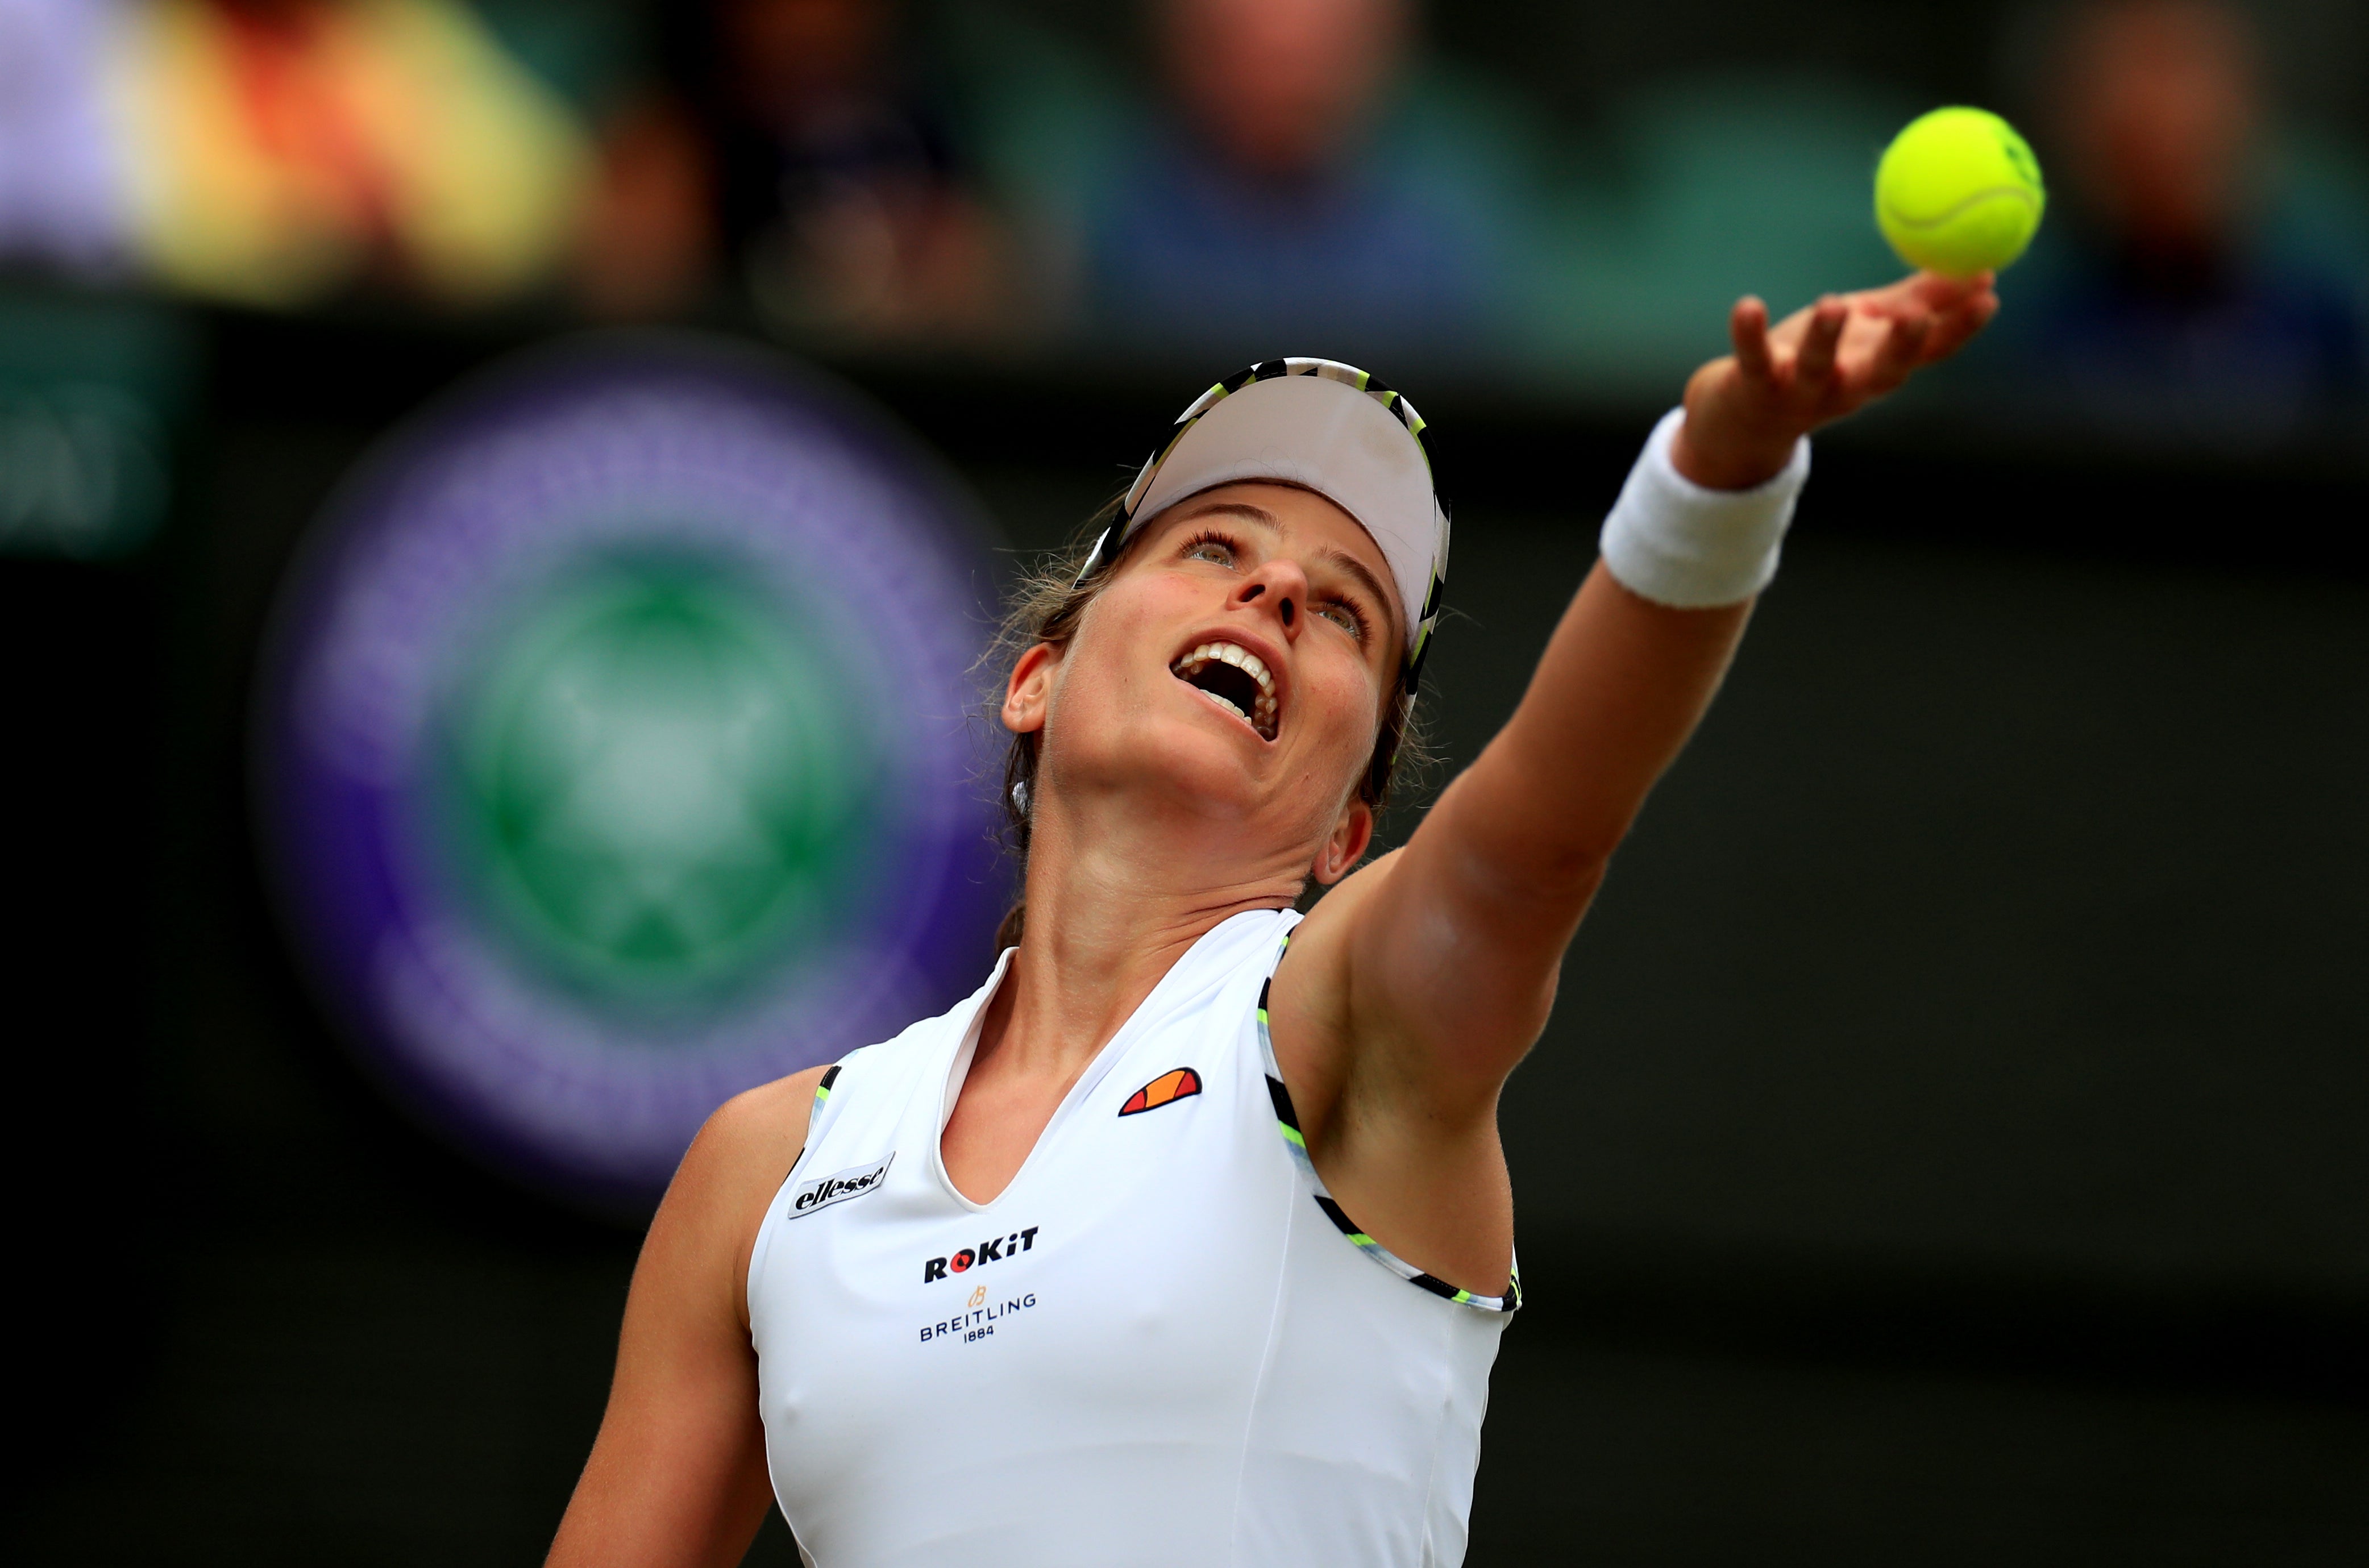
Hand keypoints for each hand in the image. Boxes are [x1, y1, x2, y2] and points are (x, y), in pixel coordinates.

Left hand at [1670, 271, 1998, 489]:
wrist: (1745, 417)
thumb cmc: (1818, 360)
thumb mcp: (1870, 328)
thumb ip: (1918, 301)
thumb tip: (1982, 271)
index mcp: (1879, 369)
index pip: (1929, 353)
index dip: (1959, 329)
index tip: (1988, 297)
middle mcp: (1846, 387)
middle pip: (1882, 373)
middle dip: (1902, 348)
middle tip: (1918, 317)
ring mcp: (1800, 391)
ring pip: (1817, 370)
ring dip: (1826, 339)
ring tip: (1833, 304)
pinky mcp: (1754, 387)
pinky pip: (1753, 360)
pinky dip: (1749, 335)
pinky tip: (1749, 306)